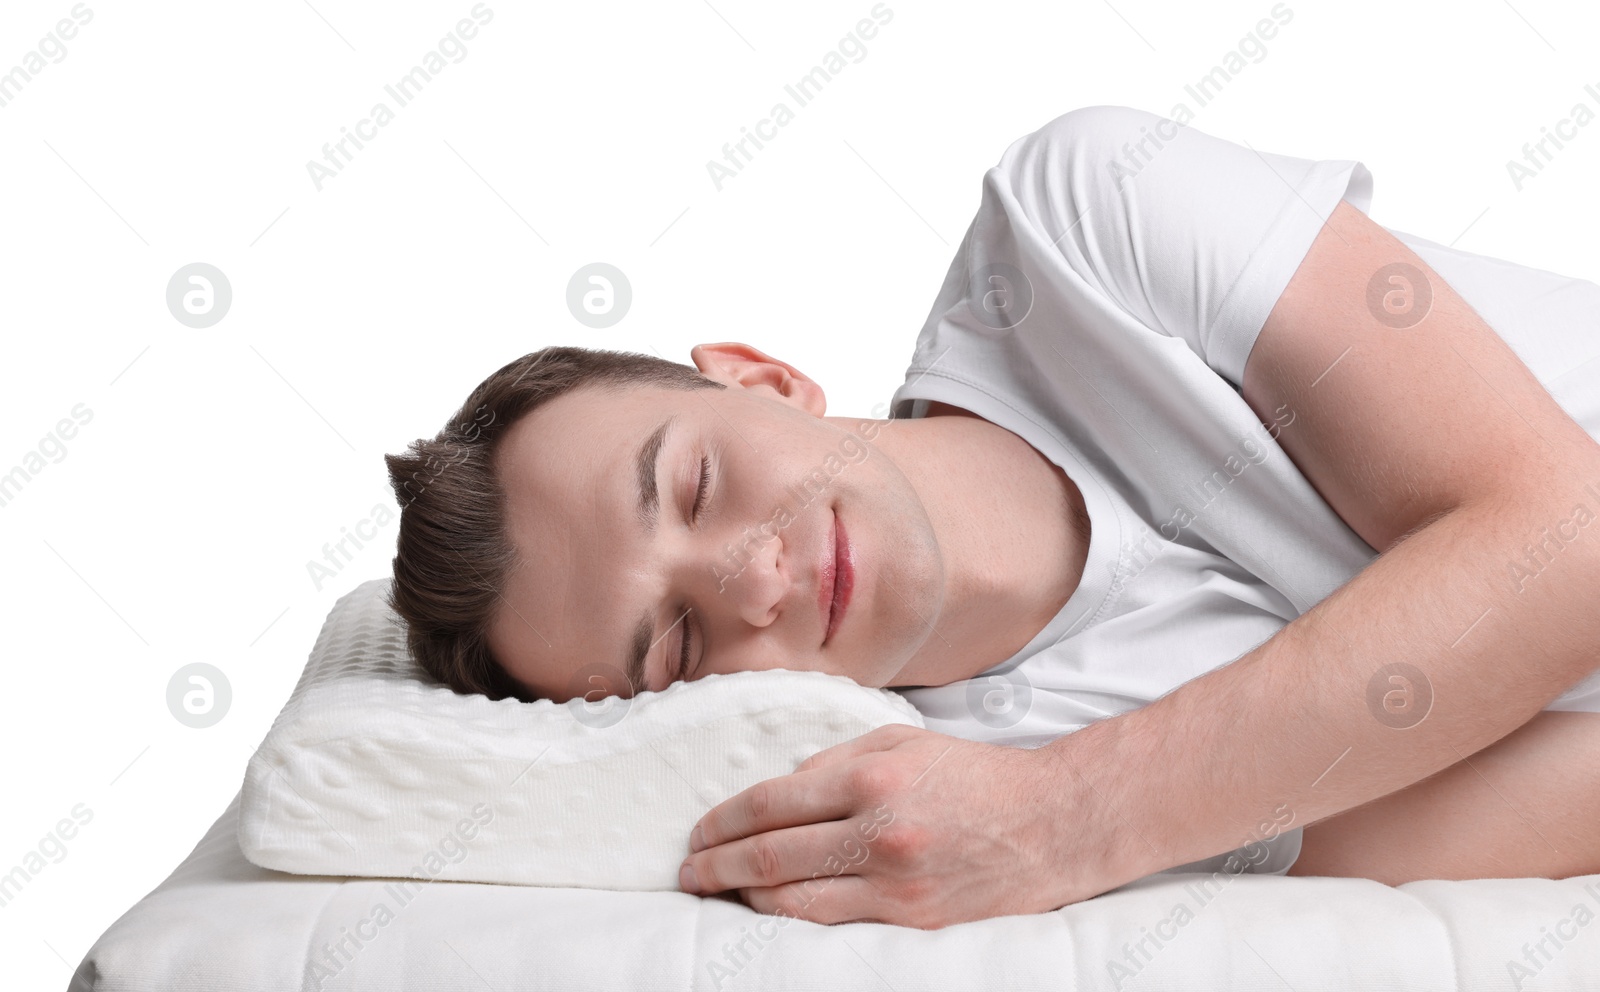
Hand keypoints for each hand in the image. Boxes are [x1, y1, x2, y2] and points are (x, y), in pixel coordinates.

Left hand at [677, 723, 1119, 928]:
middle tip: (688, 871)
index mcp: (872, 778)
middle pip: (769, 857)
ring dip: (744, 897)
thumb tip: (778, 790)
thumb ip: (835, 761)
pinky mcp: (911, 921)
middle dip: (716, 865)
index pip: (771, 803)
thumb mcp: (902, 742)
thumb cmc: (974, 776)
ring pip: (792, 900)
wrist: (1053, 825)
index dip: (723, 821)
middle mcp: (878, 833)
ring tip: (720, 891)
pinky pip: (831, 923)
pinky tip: (769, 908)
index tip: (698, 831)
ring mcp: (895, 885)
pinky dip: (790, 917)